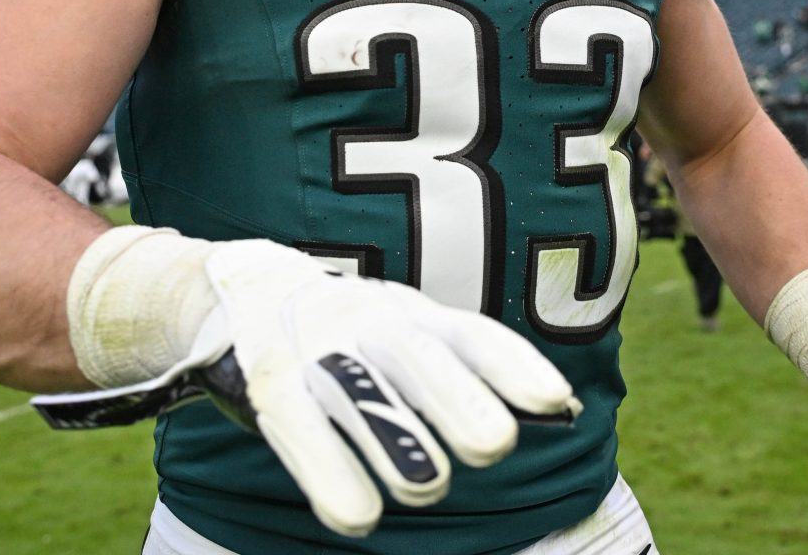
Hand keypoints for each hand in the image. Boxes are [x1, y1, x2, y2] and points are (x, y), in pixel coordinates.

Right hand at [173, 242, 580, 537]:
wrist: (240, 289)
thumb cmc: (352, 330)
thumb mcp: (411, 334)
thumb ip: (472, 371)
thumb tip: (567, 409)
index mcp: (413, 314)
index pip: (471, 334)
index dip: (513, 366)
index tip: (557, 402)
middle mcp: (370, 322)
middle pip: (419, 358)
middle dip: (458, 401)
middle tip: (497, 446)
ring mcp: (316, 349)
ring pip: (359, 390)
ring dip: (395, 437)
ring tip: (431, 486)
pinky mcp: (268, 382)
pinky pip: (299, 428)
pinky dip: (329, 472)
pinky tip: (359, 518)